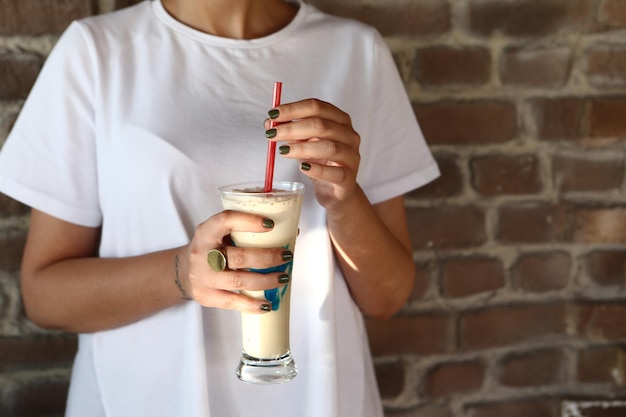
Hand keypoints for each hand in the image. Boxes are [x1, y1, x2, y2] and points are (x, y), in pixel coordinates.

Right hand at [177, 211, 291, 312]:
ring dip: (265, 281)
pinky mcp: (206, 296)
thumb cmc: (211, 248)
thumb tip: (291, 233)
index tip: (271, 224)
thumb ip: (247, 231)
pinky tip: (267, 304)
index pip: (226, 221)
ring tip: (283, 278)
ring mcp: (203, 277)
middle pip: (239, 256)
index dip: (249, 221)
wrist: (184, 270)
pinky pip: (232, 302)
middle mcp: (202, 253)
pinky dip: (252, 305)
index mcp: (207, 231)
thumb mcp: (220, 232)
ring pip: (239, 281)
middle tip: (287, 257)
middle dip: (267, 258)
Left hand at [265, 99, 360, 208]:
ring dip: (302, 148)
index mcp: (340, 120)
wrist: (335, 189)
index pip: (317, 107)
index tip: (273, 114)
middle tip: (273, 134)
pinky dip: (316, 169)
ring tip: (283, 151)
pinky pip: (334, 173)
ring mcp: (352, 157)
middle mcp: (349, 135)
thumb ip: (290, 131)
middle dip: (293, 128)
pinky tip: (302, 168)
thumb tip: (269, 123)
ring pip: (329, 147)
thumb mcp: (304, 142)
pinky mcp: (348, 178)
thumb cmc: (320, 162)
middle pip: (322, 125)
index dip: (294, 109)